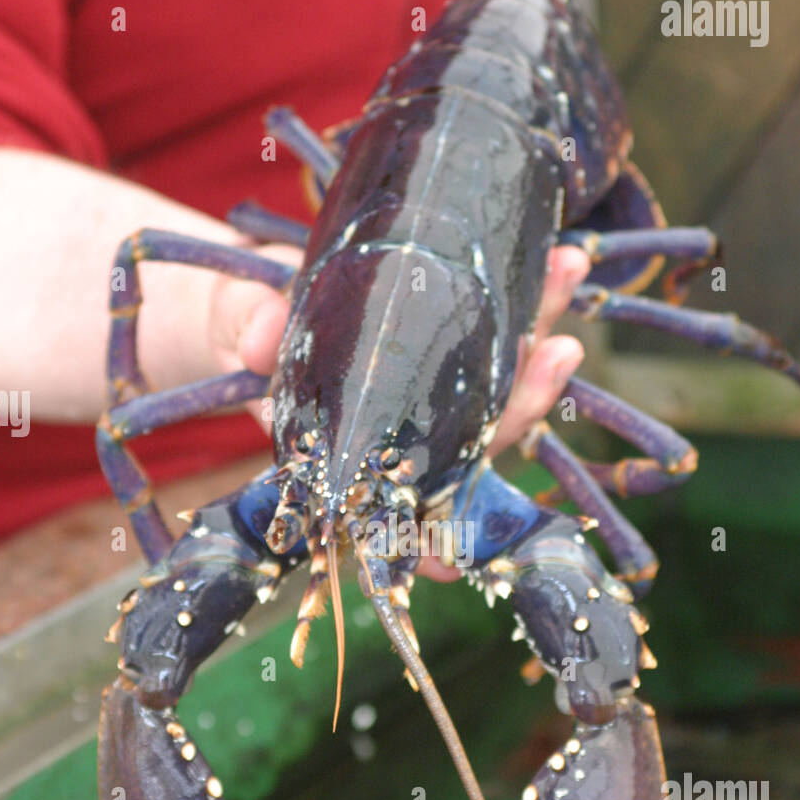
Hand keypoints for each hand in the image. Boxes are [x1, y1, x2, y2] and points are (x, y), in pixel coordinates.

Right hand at [209, 238, 589, 580]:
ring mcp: (432, 401)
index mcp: (352, 460)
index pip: (407, 503)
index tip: (470, 541)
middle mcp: (404, 440)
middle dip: (523, 399)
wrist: (253, 303)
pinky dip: (532, 303)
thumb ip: (242, 329)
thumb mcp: (230, 327)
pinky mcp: (449, 358)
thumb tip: (259, 336)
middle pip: (476, 441)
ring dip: (540, 335)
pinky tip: (559, 258)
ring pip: (501, 389)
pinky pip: (502, 343)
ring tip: (569, 266)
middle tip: (558, 346)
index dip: (439, 532)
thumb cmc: (237, 328)